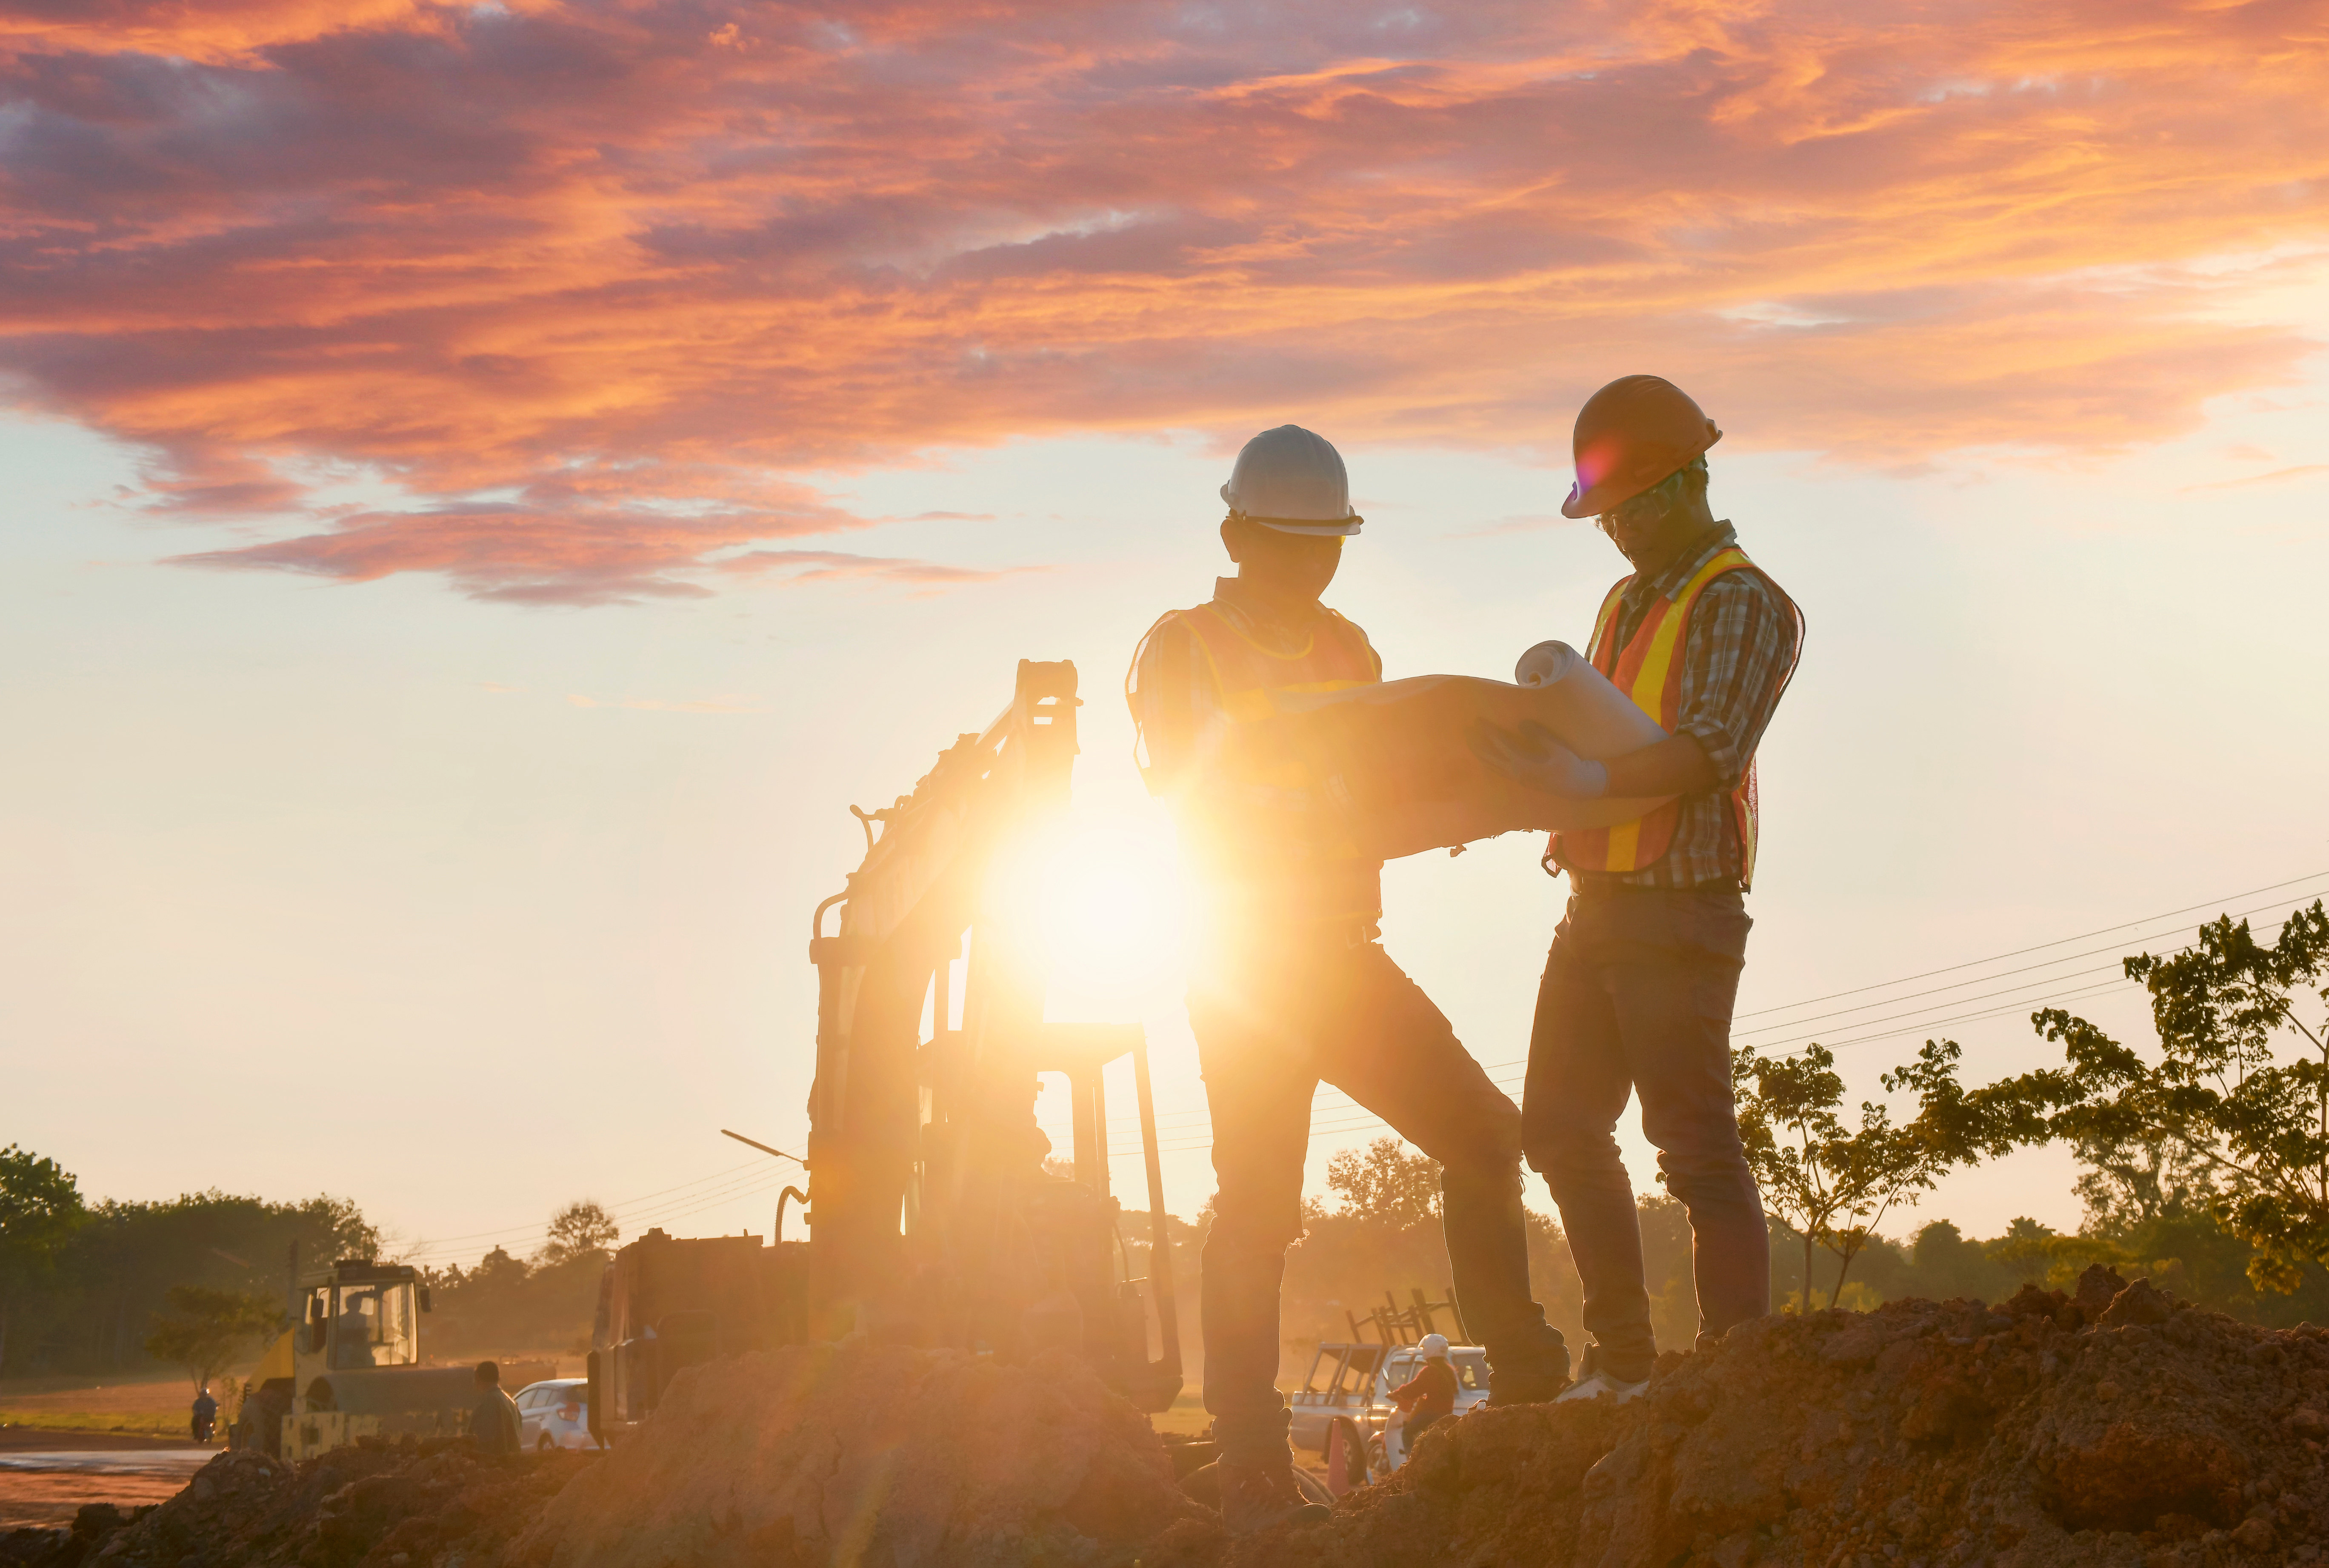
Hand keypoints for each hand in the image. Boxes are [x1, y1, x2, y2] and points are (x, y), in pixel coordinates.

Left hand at [1468, 720, 1608, 798]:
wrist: (1579, 786)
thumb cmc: (1570, 765)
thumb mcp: (1557, 748)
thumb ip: (1539, 736)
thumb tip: (1521, 724)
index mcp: (1525, 765)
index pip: (1502, 746)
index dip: (1490, 733)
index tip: (1479, 721)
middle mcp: (1518, 774)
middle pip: (1491, 759)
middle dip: (1478, 745)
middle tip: (1465, 732)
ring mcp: (1519, 779)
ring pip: (1494, 766)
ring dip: (1482, 754)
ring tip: (1471, 743)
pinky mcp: (1522, 780)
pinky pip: (1500, 770)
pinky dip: (1491, 762)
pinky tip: (1487, 757)